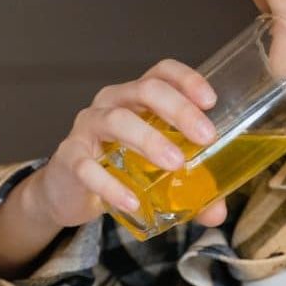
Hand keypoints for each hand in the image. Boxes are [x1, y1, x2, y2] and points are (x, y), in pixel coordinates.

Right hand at [35, 59, 228, 230]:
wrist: (68, 193)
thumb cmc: (117, 169)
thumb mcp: (156, 172)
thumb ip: (189, 189)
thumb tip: (217, 213)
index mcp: (135, 98)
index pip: (162, 73)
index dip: (187, 80)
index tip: (211, 101)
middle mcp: (111, 103)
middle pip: (145, 89)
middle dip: (179, 110)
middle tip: (206, 137)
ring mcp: (87, 128)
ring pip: (117, 121)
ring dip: (149, 140)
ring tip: (175, 164)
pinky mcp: (70, 158)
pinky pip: (88, 167)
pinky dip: (112, 185)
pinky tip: (133, 202)